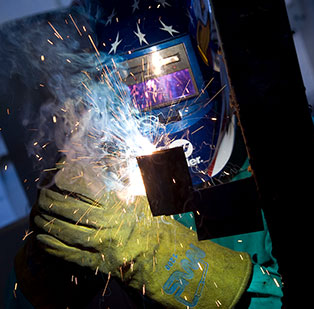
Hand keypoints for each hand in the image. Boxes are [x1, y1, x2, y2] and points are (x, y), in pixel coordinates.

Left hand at [31, 160, 251, 307]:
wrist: (162, 258)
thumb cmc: (153, 225)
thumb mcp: (144, 199)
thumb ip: (129, 182)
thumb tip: (116, 163)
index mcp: (119, 206)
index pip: (85, 189)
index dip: (67, 181)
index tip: (57, 175)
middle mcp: (107, 225)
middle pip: (70, 210)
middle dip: (51, 200)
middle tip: (40, 194)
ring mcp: (101, 247)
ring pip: (65, 233)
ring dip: (47, 222)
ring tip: (36, 214)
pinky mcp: (97, 264)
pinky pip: (69, 255)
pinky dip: (52, 246)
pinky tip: (42, 238)